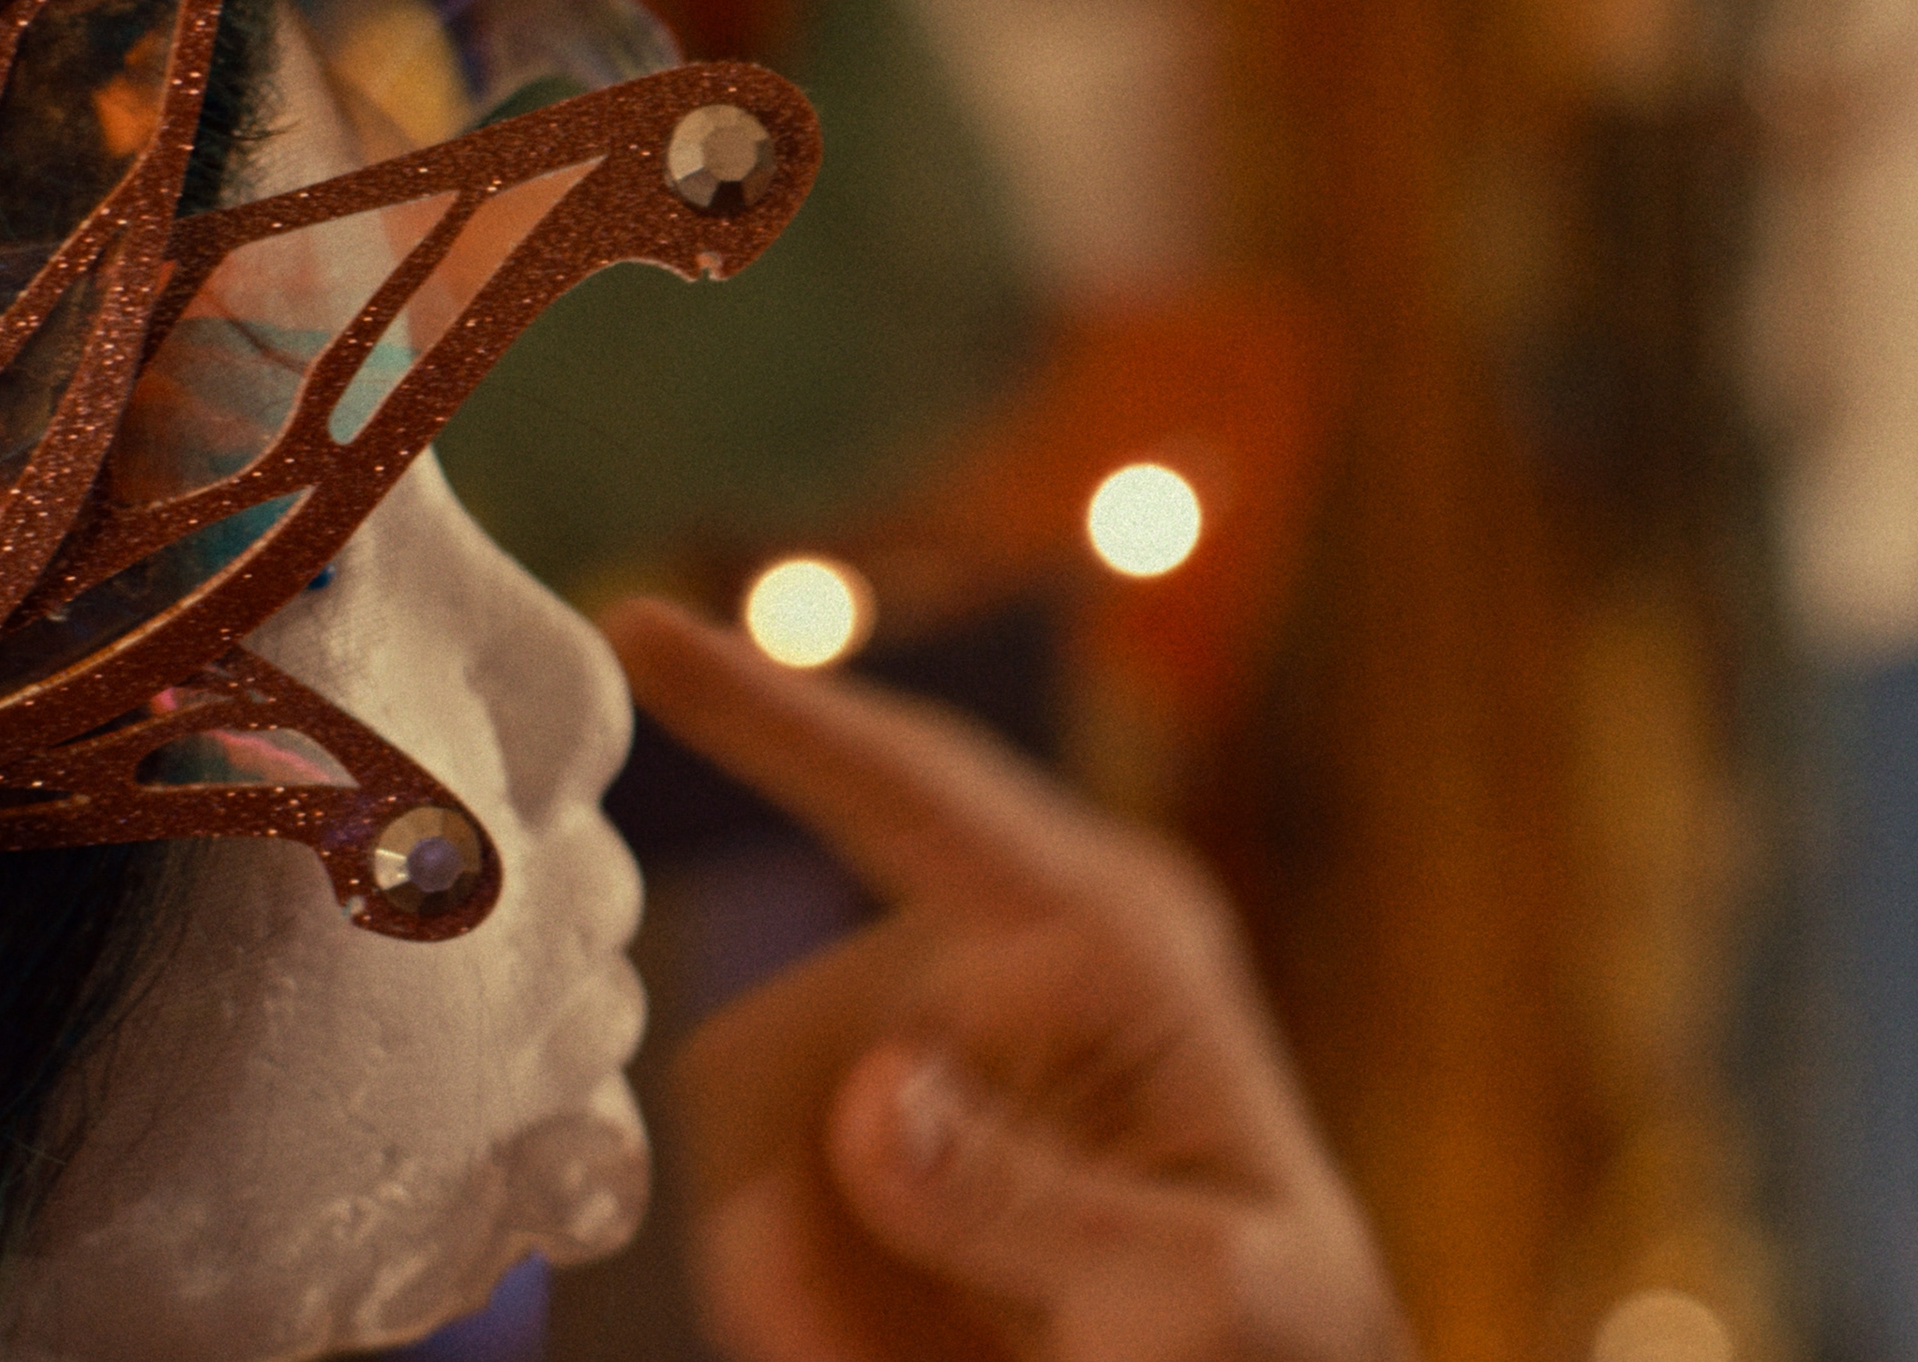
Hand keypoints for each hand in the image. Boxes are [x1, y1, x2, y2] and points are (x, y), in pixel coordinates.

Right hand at [603, 599, 1412, 1361]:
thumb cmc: (1279, 1344)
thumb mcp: (1190, 1290)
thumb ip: (1030, 1199)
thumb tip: (875, 1097)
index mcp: (1113, 933)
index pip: (913, 789)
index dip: (770, 710)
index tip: (638, 628)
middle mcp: (1008, 953)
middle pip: (785, 1027)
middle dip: (800, 1203)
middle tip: (877, 1350)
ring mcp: (933, 1038)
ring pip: (748, 1127)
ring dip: (802, 1266)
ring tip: (932, 1356)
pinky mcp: (884, 1121)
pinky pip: (752, 1191)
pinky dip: (799, 1290)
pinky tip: (905, 1347)